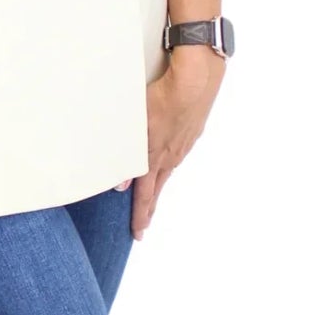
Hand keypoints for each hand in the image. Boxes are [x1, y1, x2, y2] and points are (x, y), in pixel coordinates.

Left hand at [112, 52, 224, 238]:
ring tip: (152, 195)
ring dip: (158, 185)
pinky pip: (176, 153)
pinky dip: (169, 162)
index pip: (145, 195)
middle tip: (143, 227)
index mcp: (155, 158)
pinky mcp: (191, 133)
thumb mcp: (136, 127)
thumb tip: (120, 184)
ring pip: (167, 171)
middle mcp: (171, 157)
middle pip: (157, 189)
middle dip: (148, 210)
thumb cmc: (163, 99)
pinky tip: (167, 158)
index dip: (140, 216)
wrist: (194, 81)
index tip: (138, 233)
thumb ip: (126, 156)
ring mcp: (183, 146)